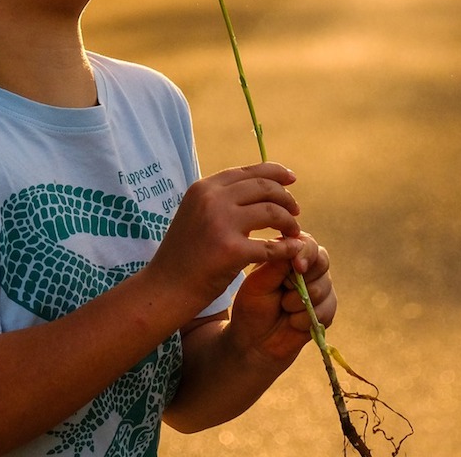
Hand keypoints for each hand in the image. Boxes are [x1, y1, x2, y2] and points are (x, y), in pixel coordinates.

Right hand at [148, 163, 302, 307]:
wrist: (164, 288)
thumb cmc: (183, 255)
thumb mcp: (196, 215)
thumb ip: (221, 199)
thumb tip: (257, 187)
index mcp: (204, 188)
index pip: (248, 171)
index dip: (275, 172)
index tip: (292, 179)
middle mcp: (212, 199)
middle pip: (265, 188)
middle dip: (286, 198)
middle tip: (296, 212)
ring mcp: (221, 223)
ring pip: (273, 212)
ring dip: (289, 222)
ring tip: (293, 233)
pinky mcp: (231, 251)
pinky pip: (272, 246)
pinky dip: (287, 248)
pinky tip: (293, 251)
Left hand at [226, 233, 335, 367]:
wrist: (254, 343)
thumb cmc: (252, 307)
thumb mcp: (257, 283)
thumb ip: (277, 263)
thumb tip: (299, 245)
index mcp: (288, 255)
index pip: (308, 244)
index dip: (307, 253)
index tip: (298, 267)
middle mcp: (308, 268)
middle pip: (322, 263)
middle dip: (302, 282)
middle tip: (283, 292)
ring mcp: (319, 288)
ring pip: (324, 288)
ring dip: (299, 303)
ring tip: (283, 308)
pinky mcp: (326, 310)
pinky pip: (327, 310)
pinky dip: (306, 319)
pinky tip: (293, 322)